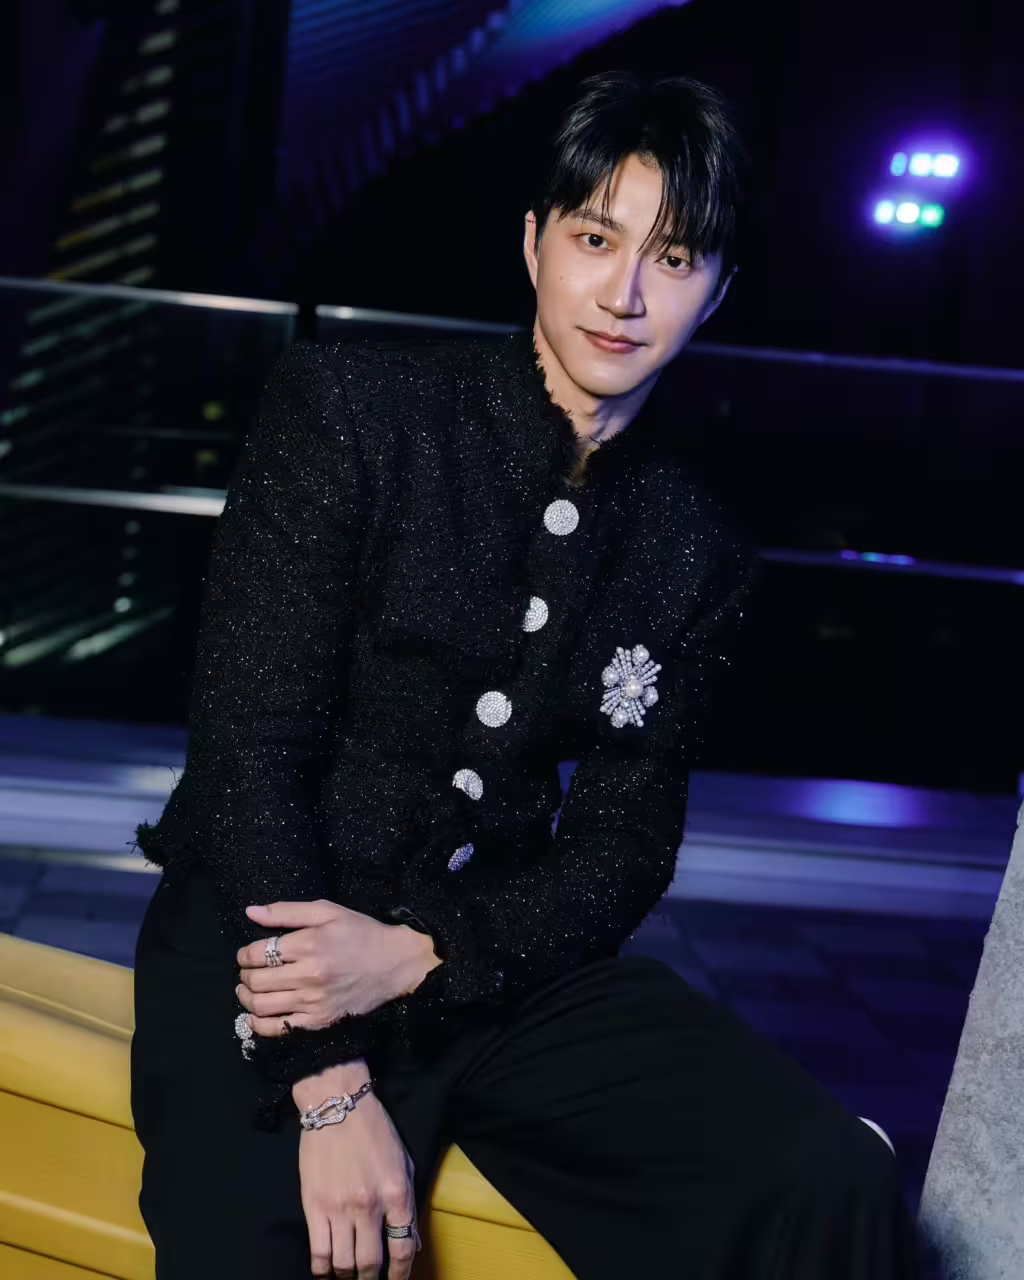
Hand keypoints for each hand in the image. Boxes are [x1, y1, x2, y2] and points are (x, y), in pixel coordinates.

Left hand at [236, 899, 441, 1037]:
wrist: (395, 964)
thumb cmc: (361, 933)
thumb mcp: (328, 912)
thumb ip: (287, 911)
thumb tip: (250, 912)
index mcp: (309, 944)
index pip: (258, 953)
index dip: (244, 954)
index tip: (246, 954)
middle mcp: (309, 975)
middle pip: (256, 980)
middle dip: (244, 975)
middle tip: (247, 971)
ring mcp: (313, 1002)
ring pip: (261, 1006)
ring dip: (246, 998)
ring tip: (247, 990)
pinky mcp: (319, 1022)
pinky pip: (278, 1029)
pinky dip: (259, 1025)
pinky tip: (257, 1016)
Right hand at [294, 1065, 419, 1278]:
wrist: (337, 1105)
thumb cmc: (374, 1130)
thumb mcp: (403, 1161)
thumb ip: (407, 1202)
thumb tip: (411, 1240)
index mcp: (396, 1193)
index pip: (403, 1247)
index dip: (402, 1273)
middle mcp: (369, 1206)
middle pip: (371, 1263)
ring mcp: (339, 1209)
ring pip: (344, 1264)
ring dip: (348, 1277)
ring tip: (349, 1277)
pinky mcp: (314, 1207)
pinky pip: (318, 1252)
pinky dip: (323, 1270)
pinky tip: (327, 1272)